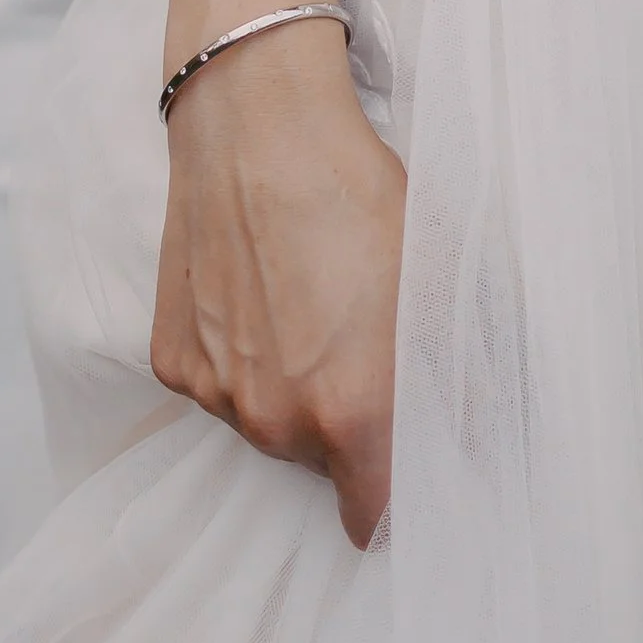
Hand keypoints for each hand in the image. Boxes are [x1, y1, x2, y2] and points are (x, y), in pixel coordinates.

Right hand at [151, 25, 404, 546]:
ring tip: (306, 304)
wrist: (259, 124)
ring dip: (290, 387)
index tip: (405, 461)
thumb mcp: (433, 278)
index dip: (395, 498)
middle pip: (320, 463)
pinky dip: (239, 356)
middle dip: (346, 424)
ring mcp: (216, 394)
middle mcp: (276, 422)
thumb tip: (471, 422)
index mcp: (351, 413)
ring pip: (267, 422)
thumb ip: (453, 371)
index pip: (374, 518)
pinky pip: (219, 385)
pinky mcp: (171, 360)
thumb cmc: (357, 192)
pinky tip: (256, 290)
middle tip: (360, 345)